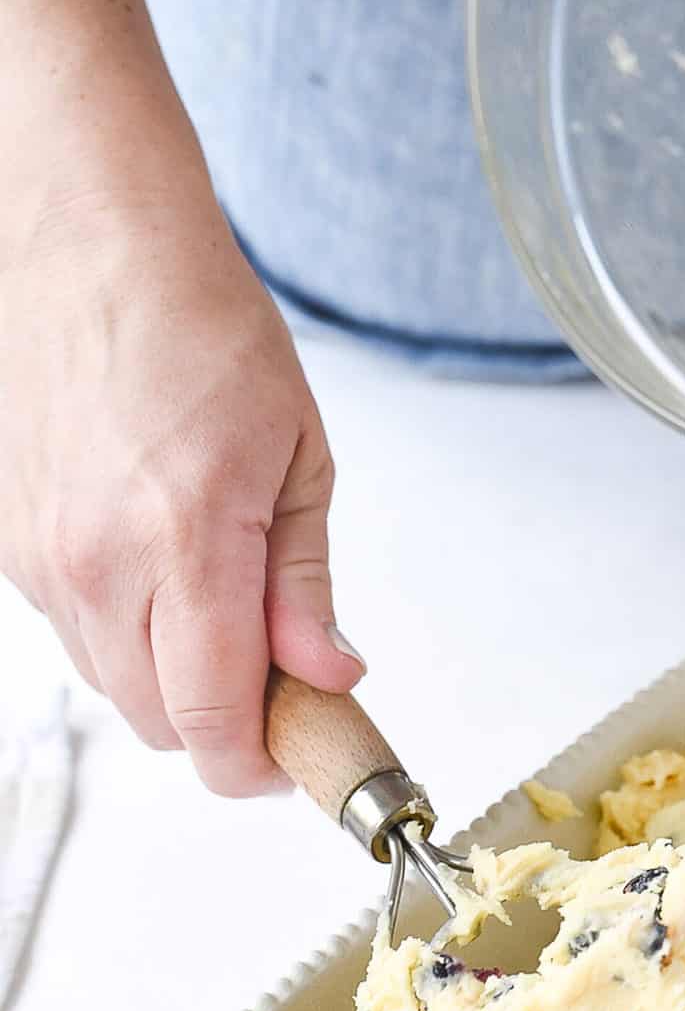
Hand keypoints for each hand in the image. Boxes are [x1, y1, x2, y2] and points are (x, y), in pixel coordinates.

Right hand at [0, 184, 364, 795]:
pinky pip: (73, 631)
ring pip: (112, 683)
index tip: (293, 759)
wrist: (90, 244)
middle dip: (222, 723)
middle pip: (158, 721)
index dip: (255, 766)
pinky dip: (125, 630)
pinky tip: (157, 561)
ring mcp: (40, 558)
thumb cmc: (200, 326)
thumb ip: (305, 581)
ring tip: (217, 597)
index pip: (210, 719)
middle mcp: (96, 564)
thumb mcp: (298, 454)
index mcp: (185, 542)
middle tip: (275, 671)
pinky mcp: (7, 543)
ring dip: (170, 677)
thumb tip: (325, 673)